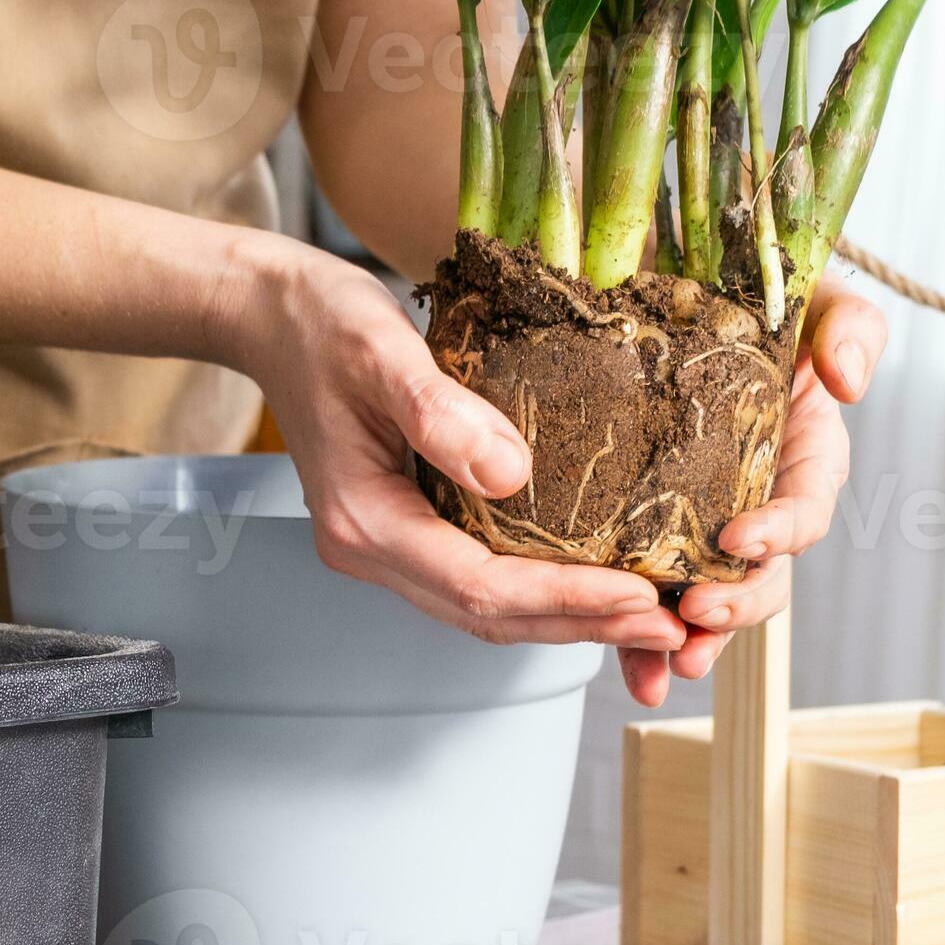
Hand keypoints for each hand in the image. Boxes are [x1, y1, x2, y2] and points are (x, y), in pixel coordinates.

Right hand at [222, 241, 688, 655]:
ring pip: (488, 609)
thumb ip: (439, 412)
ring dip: (570, 618)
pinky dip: (543, 589)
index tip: (639, 596)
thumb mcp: (379, 350)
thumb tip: (511, 474)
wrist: (277, 316)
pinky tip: (596, 581)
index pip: (478, 586)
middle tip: (668, 629)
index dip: (564, 599)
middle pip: (489, 617)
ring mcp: (389, 546)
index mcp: (364, 521)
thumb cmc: (322, 325)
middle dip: (582, 625)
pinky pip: (482, 578)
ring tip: (651, 618)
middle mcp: (374, 550)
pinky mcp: (410, 528)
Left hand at [617, 271, 888, 708]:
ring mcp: (705, 526)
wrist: (667, 287)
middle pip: (763, 576)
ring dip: (694, 642)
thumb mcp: (812, 292)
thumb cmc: (752, 291)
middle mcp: (760, 502)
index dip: (780, 531)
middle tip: (695, 618)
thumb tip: (849, 382)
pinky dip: (641, 642)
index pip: (805, 506)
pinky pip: (650, 595)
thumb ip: (850, 325)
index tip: (740, 539)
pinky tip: (632, 674)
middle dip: (736, 606)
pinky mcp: (650, 536)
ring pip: (710, 601)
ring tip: (665, 669)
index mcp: (803, 455)